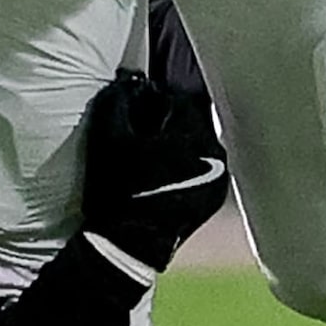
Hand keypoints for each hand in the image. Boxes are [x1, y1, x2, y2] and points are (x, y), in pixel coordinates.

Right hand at [77, 72, 230, 273]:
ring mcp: (218, 178)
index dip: (154, 102)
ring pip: (199, 144)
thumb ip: (118, 100)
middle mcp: (213, 154)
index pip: (178, 100)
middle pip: (192, 122)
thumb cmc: (117, 189)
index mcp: (191, 136)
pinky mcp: (215, 198)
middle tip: (144, 132)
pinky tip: (164, 175)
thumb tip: (130, 81)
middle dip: (169, 122)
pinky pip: (204, 167)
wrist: (129, 243)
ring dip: (179, 144)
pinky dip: (187, 164)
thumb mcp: (107, 138)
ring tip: (154, 156)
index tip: (136, 113)